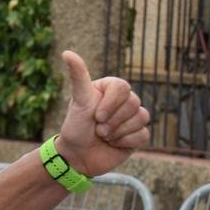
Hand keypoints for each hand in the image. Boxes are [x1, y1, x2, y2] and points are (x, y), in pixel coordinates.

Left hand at [54, 51, 150, 177]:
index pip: (123, 87)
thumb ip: (78, 76)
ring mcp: (133, 118)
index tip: (95, 115)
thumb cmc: (76, 126)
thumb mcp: (78, 100)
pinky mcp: (138, 135)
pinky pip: (143, 135)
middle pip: (133, 103)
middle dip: (112, 121)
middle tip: (98, 129)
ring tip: (103, 136)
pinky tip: (113, 144)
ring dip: (118, 132)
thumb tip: (66, 52)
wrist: (77, 156)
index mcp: (111, 89)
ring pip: (141, 118)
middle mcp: (124, 101)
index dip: (110, 104)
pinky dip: (125, 142)